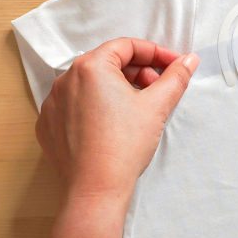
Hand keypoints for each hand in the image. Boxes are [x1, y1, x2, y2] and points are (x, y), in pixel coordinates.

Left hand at [36, 38, 197, 211]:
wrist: (95, 191)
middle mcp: (65, 79)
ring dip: (116, 89)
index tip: (173, 66)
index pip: (127, 46)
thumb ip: (175, 77)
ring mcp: (53, 103)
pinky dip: (95, 108)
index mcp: (90, 67)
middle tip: (158, 90)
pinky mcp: (48, 125)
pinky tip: (112, 125)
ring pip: (91, 85)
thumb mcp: (157, 106)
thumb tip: (189, 60)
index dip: (155, 53)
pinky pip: (74, 106)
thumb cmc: (124, 146)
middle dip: (137, 73)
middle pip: (108, 63)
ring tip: (137, 109)